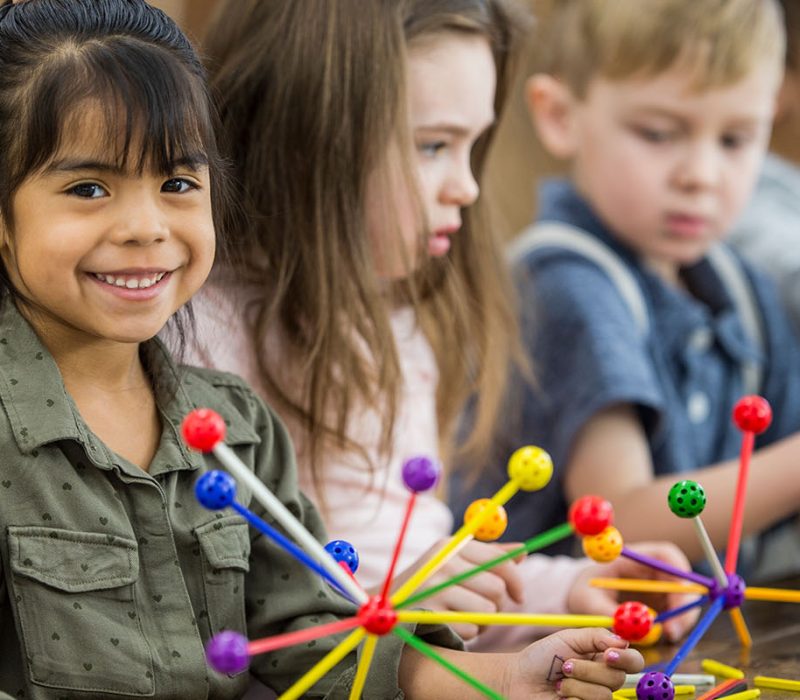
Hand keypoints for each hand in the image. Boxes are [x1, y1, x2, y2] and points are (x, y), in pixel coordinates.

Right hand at [386, 538, 523, 639]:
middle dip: (499, 604)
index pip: (499, 559)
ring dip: (485, 622)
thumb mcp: (455, 562)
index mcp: (452, 546)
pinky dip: (469, 634)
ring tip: (469, 617)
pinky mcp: (430, 613)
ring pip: (487, 611)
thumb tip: (522, 551)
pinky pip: (471, 629)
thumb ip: (489, 556)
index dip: (516, 580)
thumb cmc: (431, 583)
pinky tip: (454, 626)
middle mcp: (442, 562)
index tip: (519, 596)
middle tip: (488, 609)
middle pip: (496, 588)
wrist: (388, 605)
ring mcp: (434, 588)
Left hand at [507, 628, 641, 699]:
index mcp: (603, 657)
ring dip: (577, 684)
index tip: (609, 655)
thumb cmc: (541, 657)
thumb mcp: (568, 638)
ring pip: (604, 695)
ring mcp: (595, 697)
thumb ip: (596, 636)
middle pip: (618, 678)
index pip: (632, 661)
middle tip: (566, 665)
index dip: (627, 659)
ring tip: (560, 681)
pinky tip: (560, 694)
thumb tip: (623, 642)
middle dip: (589, 670)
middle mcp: (603, 679)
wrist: (519, 680)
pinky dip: (572, 697)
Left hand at [566, 541, 698, 641]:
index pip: (666, 556)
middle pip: (682, 581)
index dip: (679, 573)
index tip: (680, 596)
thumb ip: (610, 612)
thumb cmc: (583, 591)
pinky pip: (675, 615)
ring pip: (683, 601)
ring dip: (679, 619)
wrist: (581, 598)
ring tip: (664, 635)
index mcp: (635, 558)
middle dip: (684, 606)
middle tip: (674, 630)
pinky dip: (673, 626)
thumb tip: (632, 626)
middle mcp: (652, 570)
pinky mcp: (661, 603)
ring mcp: (659, 587)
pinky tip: (658, 634)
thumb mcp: (589, 601)